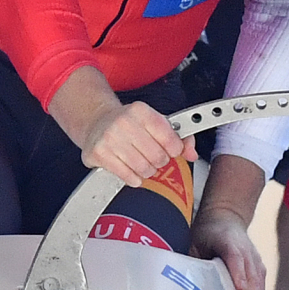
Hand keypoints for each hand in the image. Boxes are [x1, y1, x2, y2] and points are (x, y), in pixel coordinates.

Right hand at [80, 100, 196, 186]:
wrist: (97, 122)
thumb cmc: (129, 124)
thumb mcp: (154, 122)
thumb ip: (179, 136)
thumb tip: (192, 153)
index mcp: (141, 111)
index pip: (170, 139)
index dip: (175, 149)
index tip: (171, 150)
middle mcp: (124, 122)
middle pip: (158, 157)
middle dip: (160, 161)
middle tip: (154, 156)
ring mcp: (109, 138)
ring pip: (144, 169)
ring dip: (147, 171)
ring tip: (141, 162)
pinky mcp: (99, 154)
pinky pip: (128, 177)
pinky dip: (134, 178)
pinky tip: (131, 169)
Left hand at [190, 205, 265, 289]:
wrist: (226, 218)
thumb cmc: (207, 234)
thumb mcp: (195, 240)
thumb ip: (192, 261)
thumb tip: (179, 285)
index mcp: (228, 241)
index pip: (234, 255)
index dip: (237, 270)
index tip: (240, 287)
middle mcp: (246, 252)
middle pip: (252, 278)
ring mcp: (256, 263)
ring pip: (259, 289)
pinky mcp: (259, 273)